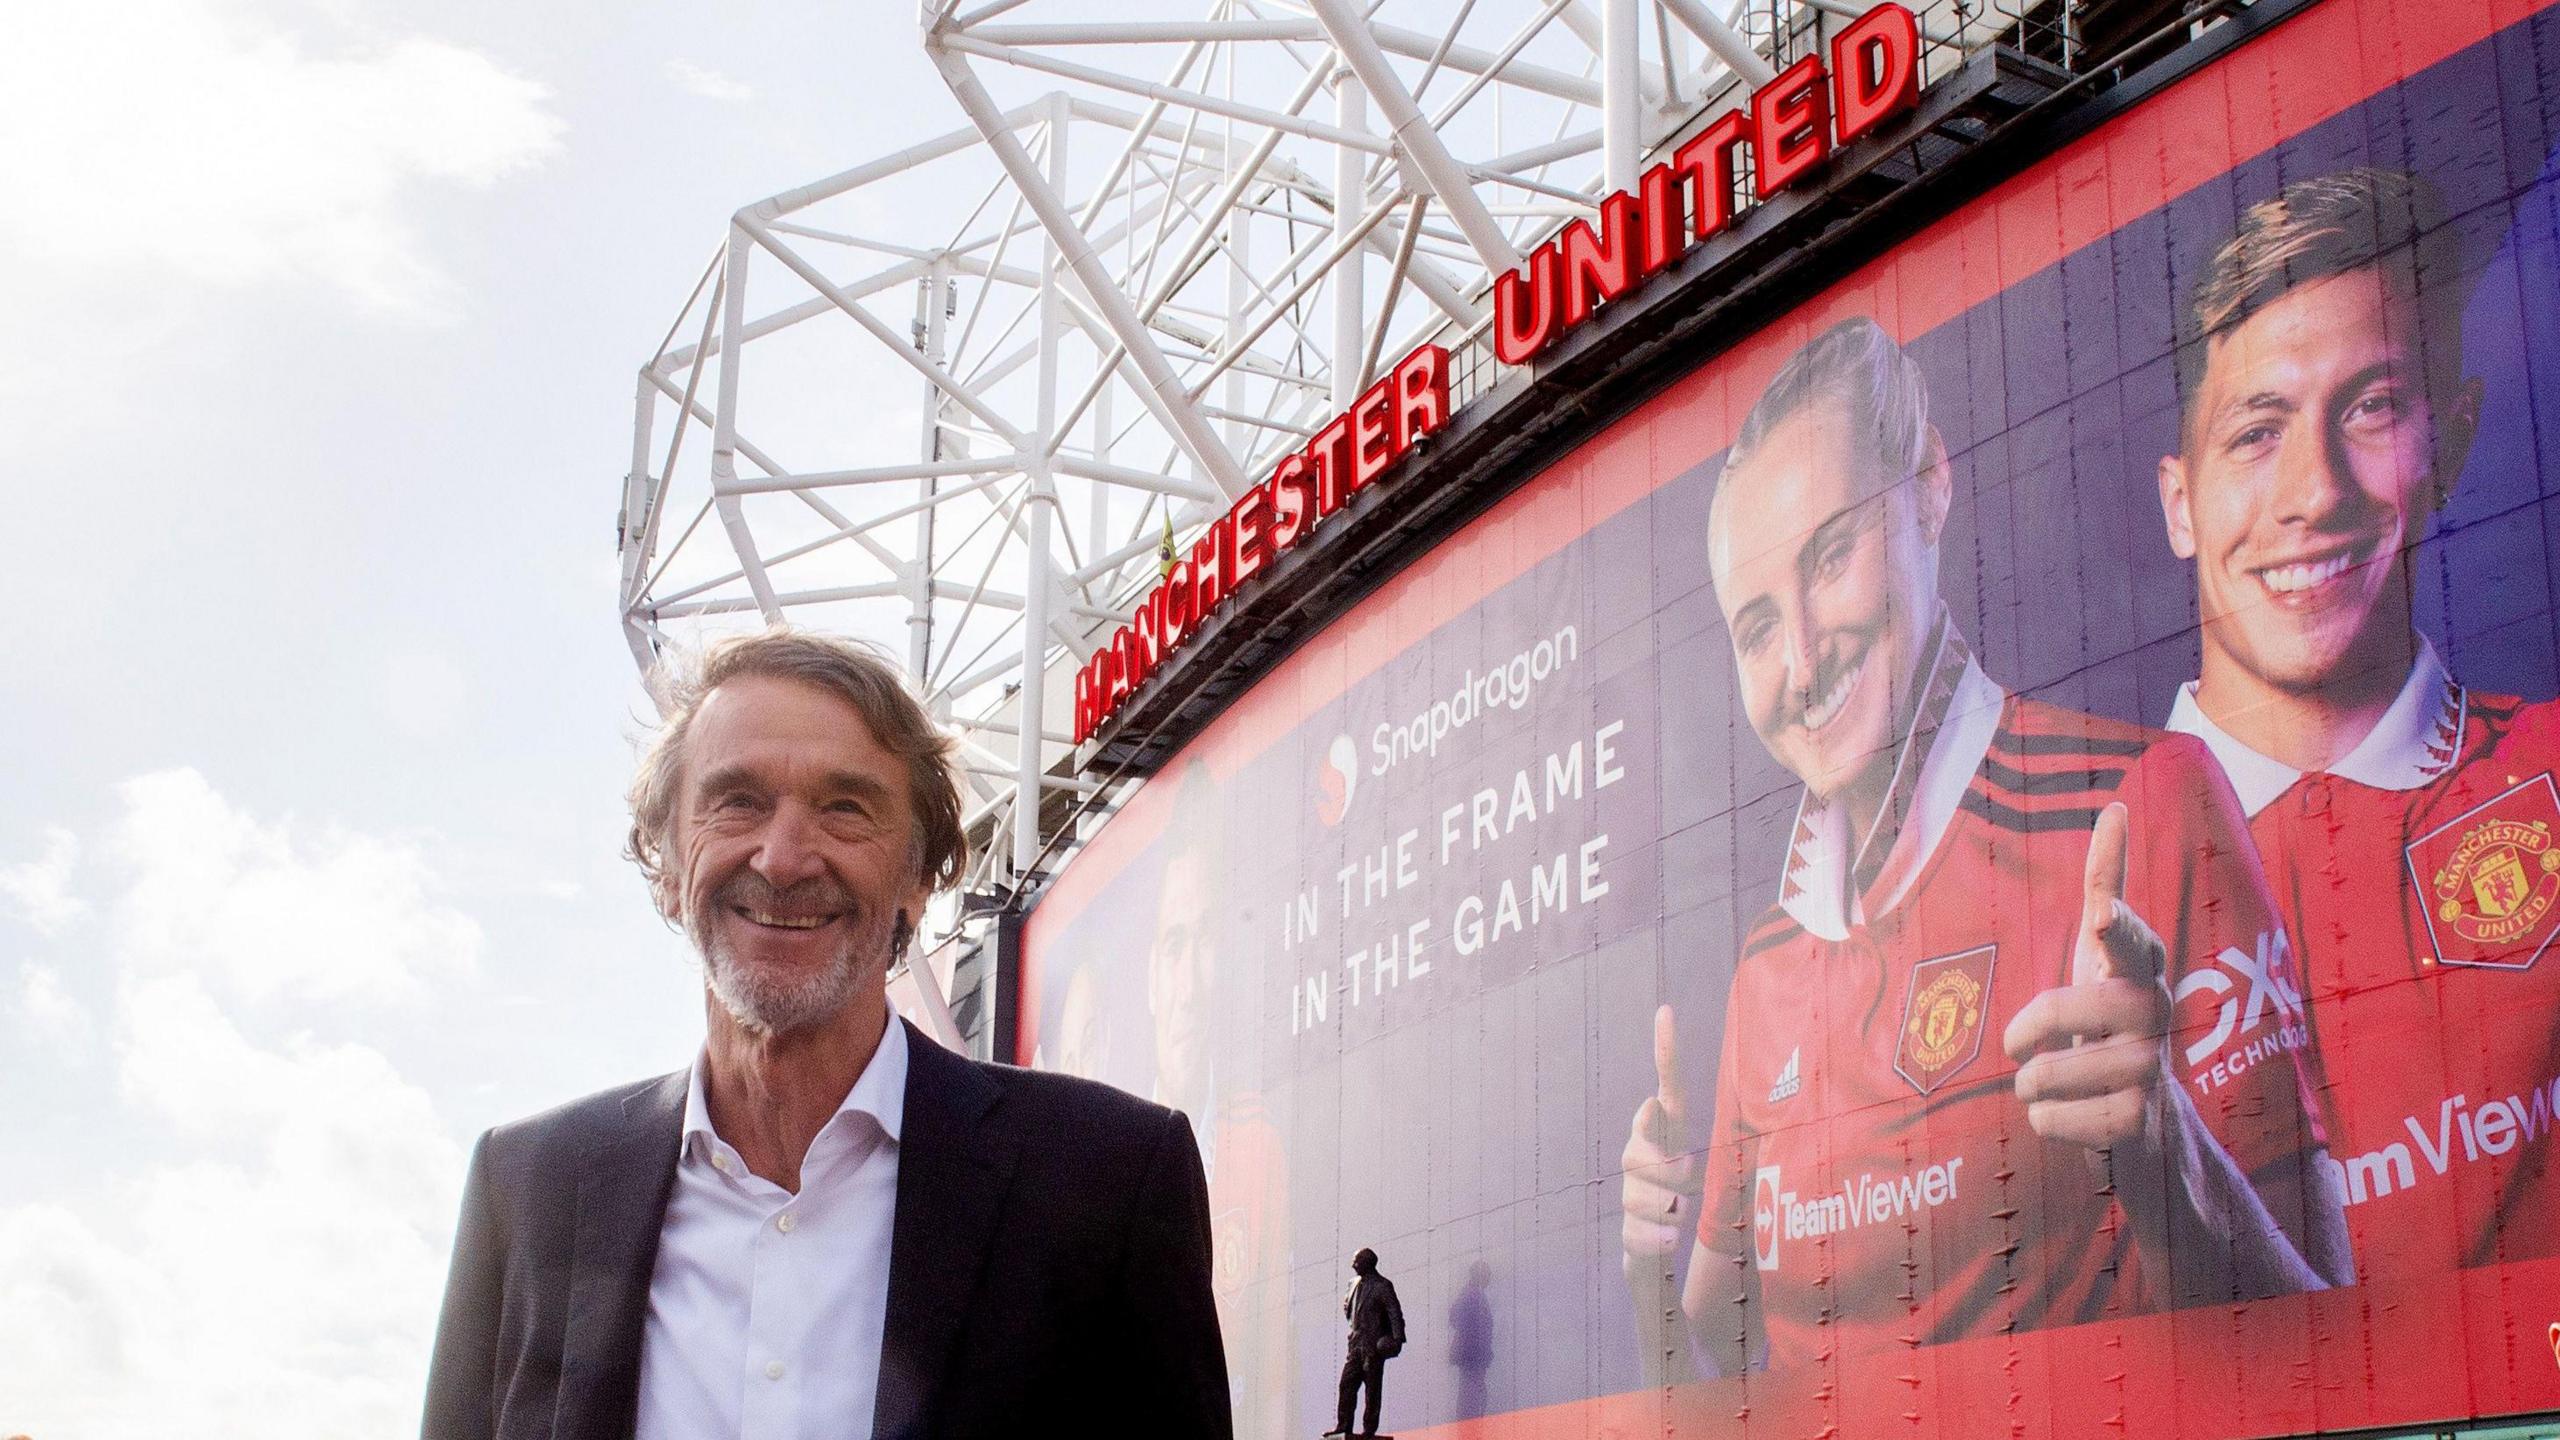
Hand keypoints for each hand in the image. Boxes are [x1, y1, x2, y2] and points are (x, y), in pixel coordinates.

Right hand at [1622, 1004, 1703, 1256]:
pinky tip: (1664, 1240)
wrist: (1661, 1251)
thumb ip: (1668, 1137)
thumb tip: (1651, 1103)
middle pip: (1643, 1155)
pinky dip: (1655, 1241)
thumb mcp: (1692, 1169)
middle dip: (1669, 1179)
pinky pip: (1638, 1233)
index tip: (1667, 1013)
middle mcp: (1642, 1155)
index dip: (1667, 1053)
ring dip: (1667, 1215)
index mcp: (1667, 1134)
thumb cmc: (1680, 1201)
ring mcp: (1630, 1191)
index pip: (1669, 1088)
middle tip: (1686, 1193)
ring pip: (1640, 1197)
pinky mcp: (1627, 1229)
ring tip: (1677, 1219)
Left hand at [2002, 803, 2173, 1149]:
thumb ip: (2105, 885)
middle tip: (2017, 1045)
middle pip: (2073, 1007)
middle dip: (2031, 1025)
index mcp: (2140, 970)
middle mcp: (2156, 1015)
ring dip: (2030, 1083)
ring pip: (2053, 1071)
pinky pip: (2060, 1120)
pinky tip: (2064, 1115)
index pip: (2132, 941)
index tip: (2101, 916)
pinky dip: (2045, 1121)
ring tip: (2041, 1083)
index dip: (2117, 929)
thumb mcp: (2101, 953)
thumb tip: (2116, 808)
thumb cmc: (2110, 1020)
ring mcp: (2154, 1070)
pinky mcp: (2141, 1123)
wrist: (2149, 1121)